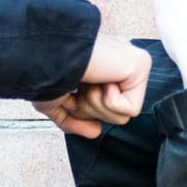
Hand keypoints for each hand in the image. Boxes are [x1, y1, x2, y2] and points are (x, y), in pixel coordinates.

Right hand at [34, 36, 149, 137]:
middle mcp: (120, 61)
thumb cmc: (44, 69)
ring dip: (96, 105)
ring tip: (88, 80)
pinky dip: (108, 101)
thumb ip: (74, 121)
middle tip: (79, 84)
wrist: (45, 53)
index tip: (70, 88)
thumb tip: (96, 132)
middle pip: (113, 116)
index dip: (82, 108)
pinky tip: (101, 77)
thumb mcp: (54, 102)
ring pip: (122, 116)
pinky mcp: (141, 64)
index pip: (102, 108)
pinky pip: (131, 110)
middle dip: (89, 109)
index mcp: (102, 65)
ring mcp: (132, 61)